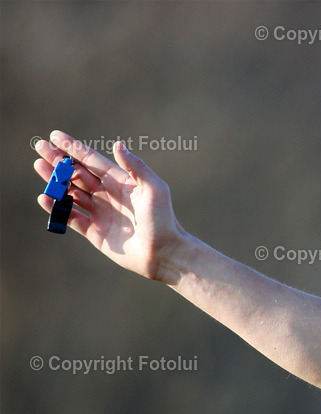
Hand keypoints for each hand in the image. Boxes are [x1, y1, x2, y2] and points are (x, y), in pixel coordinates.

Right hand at [34, 130, 191, 282]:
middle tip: (39, 147)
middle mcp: (108, 195)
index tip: (55, 135)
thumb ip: (137, 168)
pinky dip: (57, 208)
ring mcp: (100, 213)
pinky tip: (45, 197)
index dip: (74, 148)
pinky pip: (71, 217)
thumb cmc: (163, 220)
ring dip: (55, 180)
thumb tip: (118, 145)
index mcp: (120, 182)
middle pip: (78, 174)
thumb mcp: (154, 190)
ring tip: (39, 166)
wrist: (163, 253)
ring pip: (71, 193)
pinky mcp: (95, 232)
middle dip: (59, 161)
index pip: (92, 161)